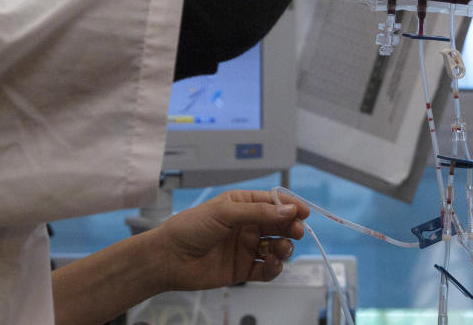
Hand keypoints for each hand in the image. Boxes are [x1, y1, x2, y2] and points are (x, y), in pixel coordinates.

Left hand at [149, 190, 310, 291]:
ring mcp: (245, 247)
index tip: (303, 212)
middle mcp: (246, 225)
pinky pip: (266, 269)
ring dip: (284, 248)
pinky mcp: (242, 268)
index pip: (272, 203)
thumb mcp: (224, 213)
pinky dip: (275, 267)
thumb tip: (287, 211)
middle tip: (296, 231)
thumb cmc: (189, 228)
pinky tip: (273, 263)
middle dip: (290, 227)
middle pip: (278, 225)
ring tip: (281, 249)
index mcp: (240, 205)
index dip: (289, 206)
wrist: (169, 258)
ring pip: (275, 247)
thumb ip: (258, 213)